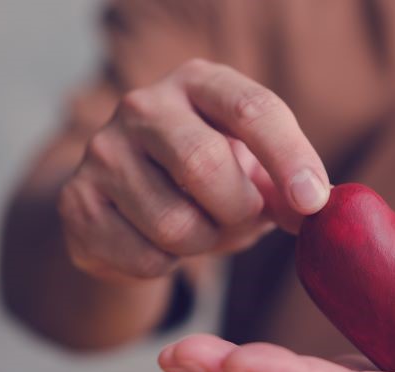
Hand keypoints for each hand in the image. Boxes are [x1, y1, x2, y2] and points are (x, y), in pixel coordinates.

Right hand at [58, 59, 329, 282]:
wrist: (126, 202)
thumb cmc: (208, 180)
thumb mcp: (253, 168)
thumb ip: (287, 185)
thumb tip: (318, 208)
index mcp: (198, 83)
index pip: (251, 109)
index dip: (289, 158)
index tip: (312, 203)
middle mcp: (143, 106)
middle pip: (205, 167)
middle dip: (237, 211)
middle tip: (241, 219)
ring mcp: (101, 152)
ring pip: (175, 225)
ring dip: (202, 243)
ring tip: (197, 228)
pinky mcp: (77, 202)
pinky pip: (144, 259)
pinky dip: (165, 265)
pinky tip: (158, 244)